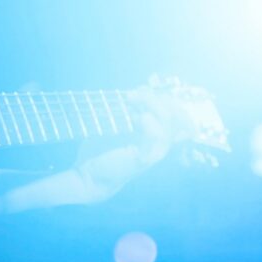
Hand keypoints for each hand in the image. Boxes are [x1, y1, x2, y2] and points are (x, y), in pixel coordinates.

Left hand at [73, 86, 173, 202]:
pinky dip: (152, 126)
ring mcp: (154, 151)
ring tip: (132, 98)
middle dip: (154, 98)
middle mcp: (157, 141)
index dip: (160, 96)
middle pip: (171, 113)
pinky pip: (158, 140)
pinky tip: (142, 117)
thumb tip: (132, 92)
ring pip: (167, 124)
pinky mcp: (146, 159)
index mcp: (153, 131)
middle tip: (132, 93)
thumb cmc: (100, 148)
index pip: (172, 110)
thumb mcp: (112, 124)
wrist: (89, 173)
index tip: (140, 88)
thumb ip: (124, 110)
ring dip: (152, 106)